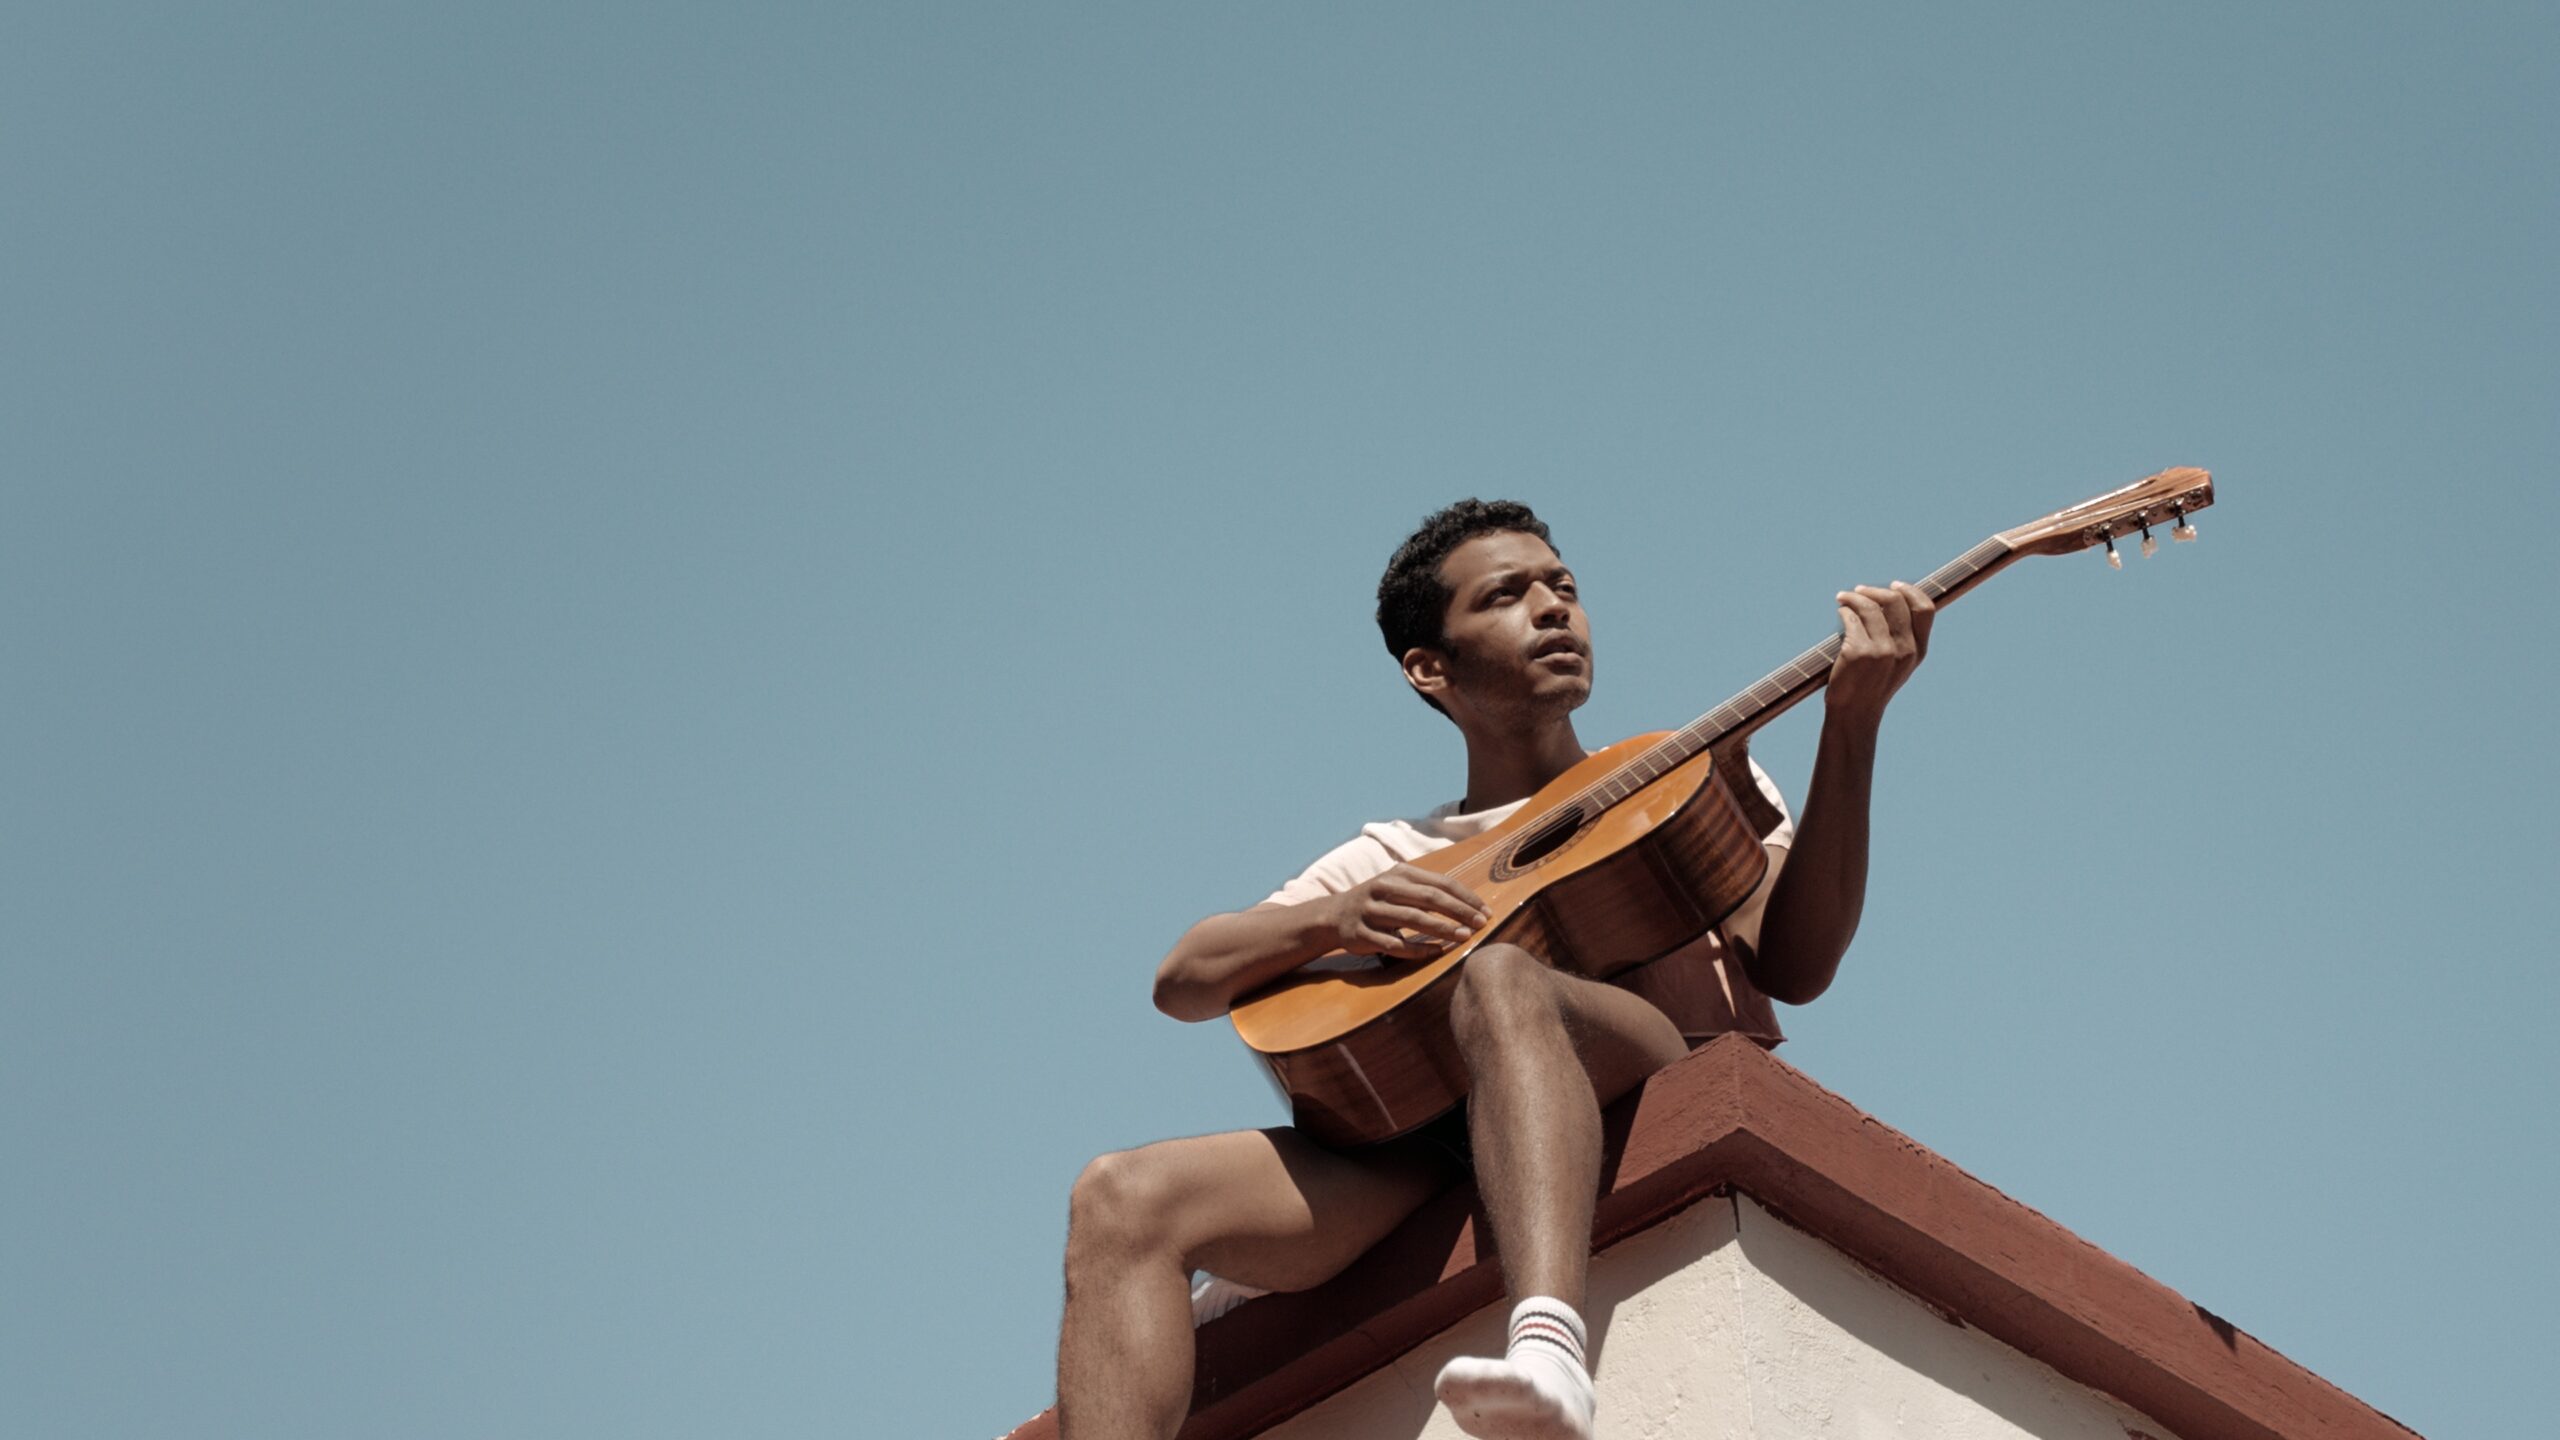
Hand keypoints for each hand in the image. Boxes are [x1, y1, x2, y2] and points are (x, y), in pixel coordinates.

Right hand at [1328, 865, 1491, 959]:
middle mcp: (1383, 888)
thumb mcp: (1398, 886)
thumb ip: (1427, 890)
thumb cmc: (1379, 901)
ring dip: (1442, 929)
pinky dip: (1417, 948)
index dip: (1465, 897)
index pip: (1440, 883)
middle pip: (1429, 898)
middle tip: (1480, 924)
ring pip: (1413, 919)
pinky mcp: (1362, 934)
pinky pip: (1394, 944)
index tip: (1485, 911)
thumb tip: (1470, 903)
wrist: (1335, 915)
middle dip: (1459, 911)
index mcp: (1398, 874)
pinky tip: (1436, 952)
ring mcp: (1371, 911)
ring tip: (1464, 937)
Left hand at [1825, 581, 1933, 728]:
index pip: (1925, 608)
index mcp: (1919, 652)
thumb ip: (1903, 638)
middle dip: (1874, 591)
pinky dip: (1844, 611)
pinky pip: (1851, 619)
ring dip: (1853, 597)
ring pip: (1870, 606)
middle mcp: (1904, 650)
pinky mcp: (1858, 653)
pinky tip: (1841, 614)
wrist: (1855, 714)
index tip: (1894, 585)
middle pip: (1895, 601)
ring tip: (1843, 599)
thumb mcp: (1899, 664)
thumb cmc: (1873, 686)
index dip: (1910, 591)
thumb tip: (1893, 599)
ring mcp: (1882, 651)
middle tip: (1858, 591)